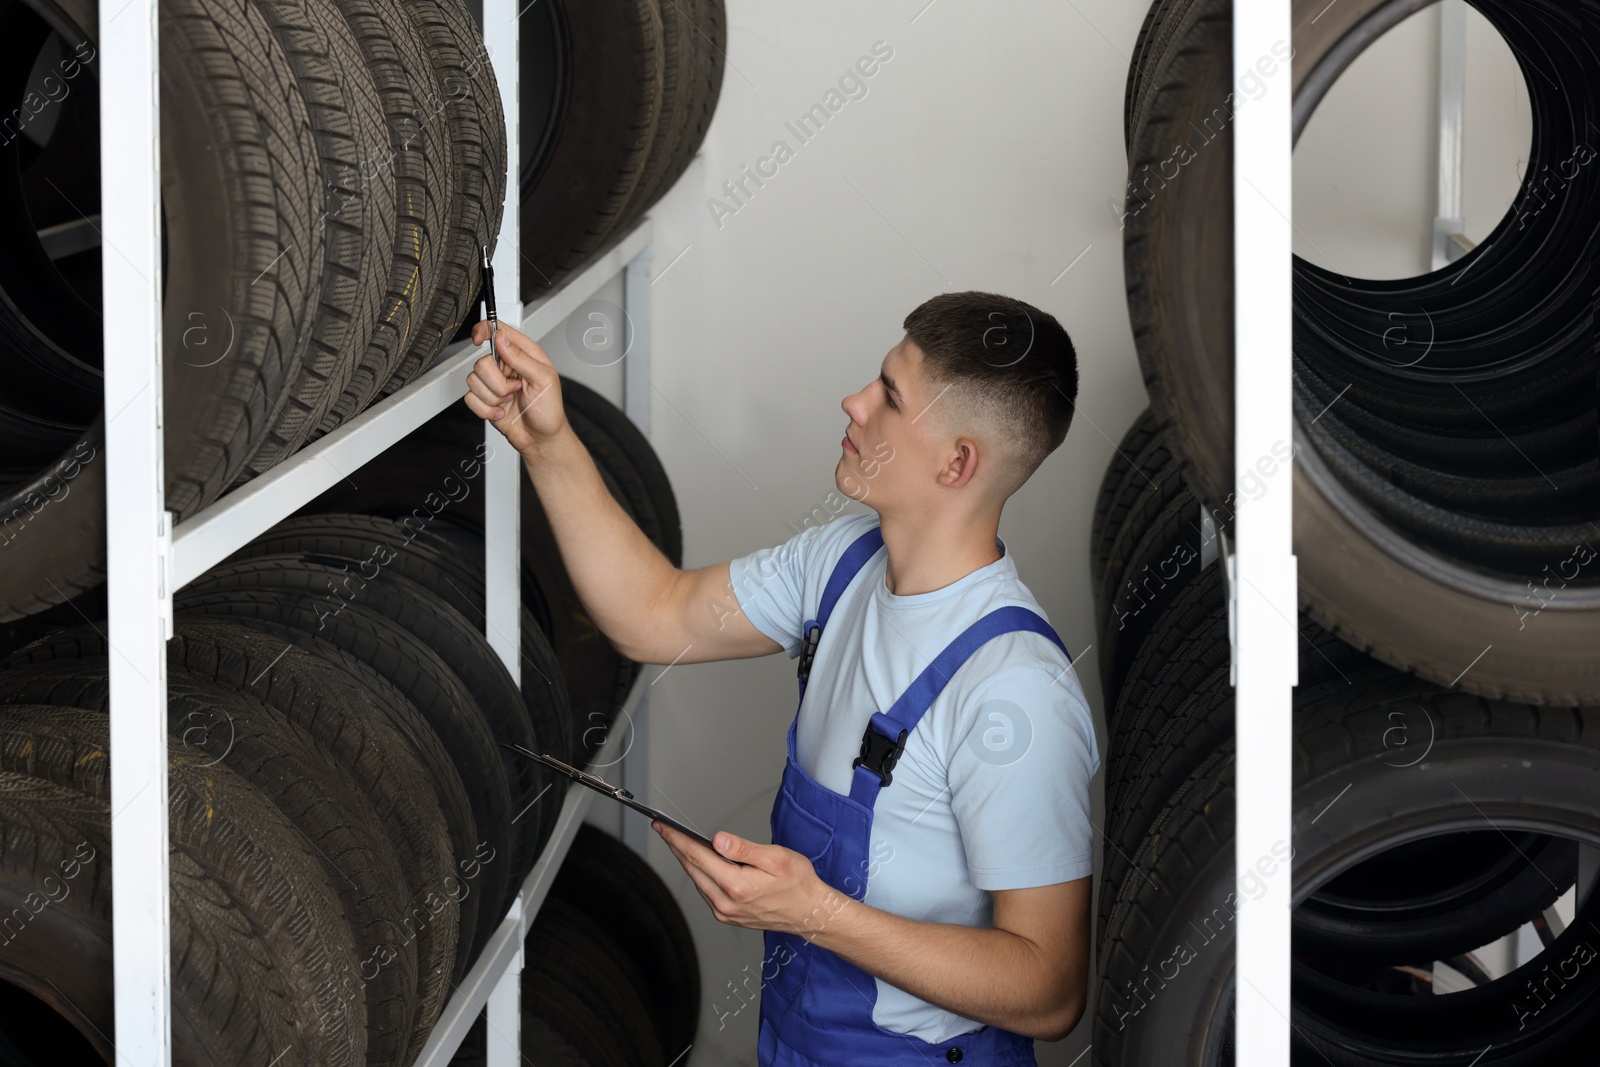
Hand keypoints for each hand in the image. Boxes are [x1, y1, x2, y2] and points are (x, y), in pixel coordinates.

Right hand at [463, 320, 566, 452]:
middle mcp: (506, 366)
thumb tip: (502, 339)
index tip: (478, 339)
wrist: (541, 439)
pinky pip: (470, 399)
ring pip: (473, 381)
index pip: (498, 331)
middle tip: (514, 390)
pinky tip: (501, 412)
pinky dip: (486, 410)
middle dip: (497, 382)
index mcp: (523, 355)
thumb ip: (521, 357)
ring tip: (510, 402)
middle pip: (481, 362)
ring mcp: (494, 384)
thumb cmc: (549, 410)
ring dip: (493, 397)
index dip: (484, 330)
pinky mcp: (485, 400)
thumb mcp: (544, 380)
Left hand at [654, 822, 846, 939]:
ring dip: (687, 861)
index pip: (697, 856)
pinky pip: (707, 891)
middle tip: (665, 830)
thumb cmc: (798, 884)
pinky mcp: (728, 916)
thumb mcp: (776, 858)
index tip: (663, 827)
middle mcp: (725, 902)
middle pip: (692, 869)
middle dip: (677, 847)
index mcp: (736, 885)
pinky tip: (701, 863)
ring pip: (698, 881)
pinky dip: (700, 875)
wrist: (809, 912)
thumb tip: (718, 839)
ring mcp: (725, 912)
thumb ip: (744, 849)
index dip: (677, 839)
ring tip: (680, 843)